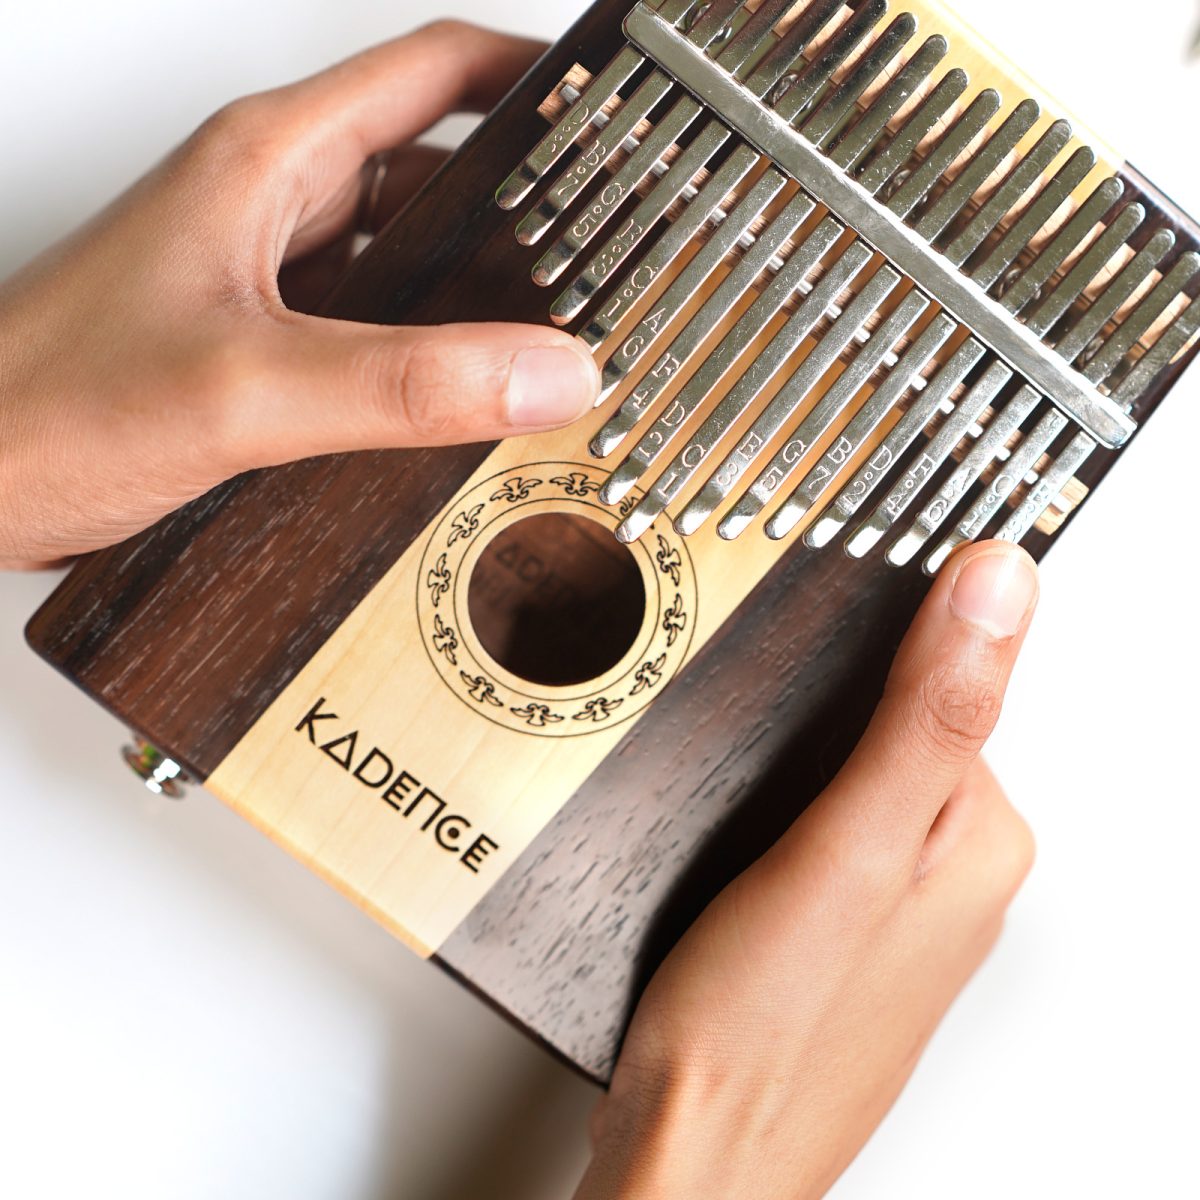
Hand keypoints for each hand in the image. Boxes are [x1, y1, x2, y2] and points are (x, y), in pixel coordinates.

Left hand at [0, 22, 598, 568]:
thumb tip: (546, 370)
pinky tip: (458, 389)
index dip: (529, 75)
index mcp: (269, 162)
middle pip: (428, 159)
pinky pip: (367, 318)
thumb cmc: (46, 406)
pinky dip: (425, 340)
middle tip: (602, 236)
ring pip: (399, 247)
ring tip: (553, 317)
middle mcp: (269, 203)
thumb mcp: (249, 389)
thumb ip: (407, 382)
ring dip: (473, 276)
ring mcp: (261, 271)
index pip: (430, 70)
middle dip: (521, 193)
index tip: (607, 105)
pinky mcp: (254, 336)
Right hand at [578, 541, 1039, 1199]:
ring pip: (850, 777)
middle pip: (895, 728)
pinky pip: (823, 828)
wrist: (693, 1159)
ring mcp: (894, 906)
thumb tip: (1000, 585)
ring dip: (793, 763)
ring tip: (734, 794)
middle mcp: (953, 872)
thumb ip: (928, 714)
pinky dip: (781, 807)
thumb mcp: (850, 846)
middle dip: (820, 714)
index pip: (947, 683)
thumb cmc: (764, 1026)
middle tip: (752, 742)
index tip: (814, 610)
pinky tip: (735, 833)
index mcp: (980, 839)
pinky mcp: (838, 928)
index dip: (872, 641)